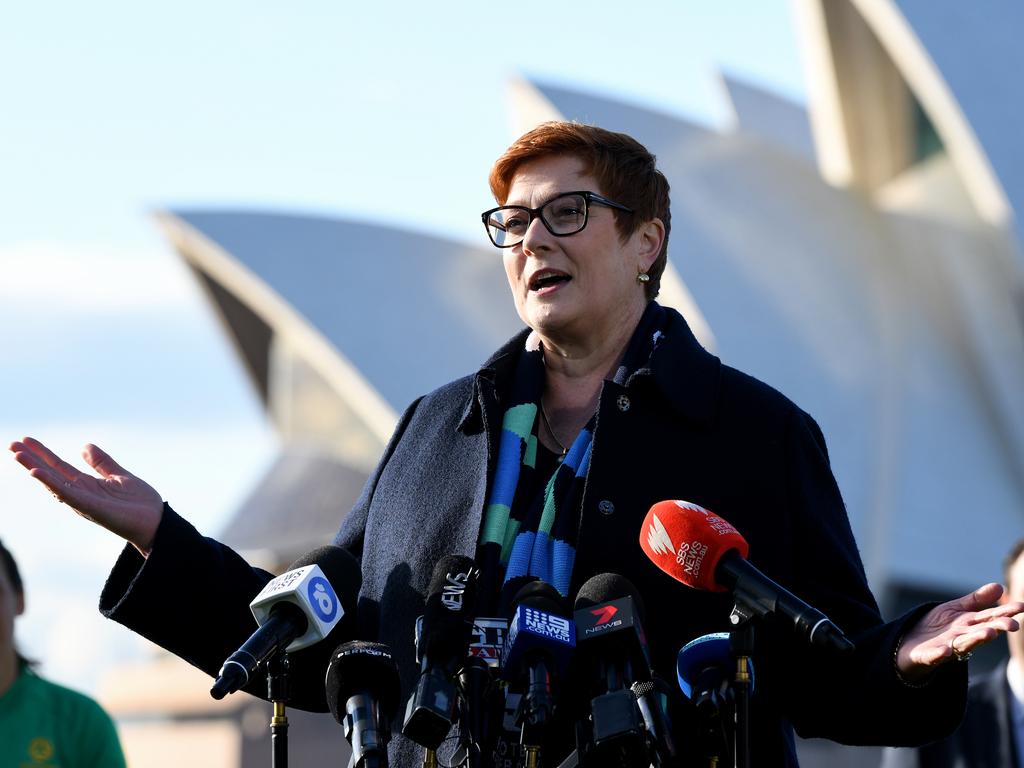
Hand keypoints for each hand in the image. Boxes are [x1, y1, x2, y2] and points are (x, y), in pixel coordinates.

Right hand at [9, 437, 163, 553]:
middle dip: (31, 459)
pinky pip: (67, 494)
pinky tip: (37, 472)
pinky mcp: (91, 508)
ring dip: (34, 469)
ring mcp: (83, 501)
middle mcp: (80, 494)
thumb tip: (84, 446)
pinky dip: (51, 483)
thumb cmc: (139, 503)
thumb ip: (102, 462)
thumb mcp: (119, 476)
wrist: (156, 521)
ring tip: (17, 455)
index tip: (26, 440)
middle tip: (11, 444)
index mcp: (86, 485)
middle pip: (50, 473)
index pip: (59, 466)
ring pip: (53, 483)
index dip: (43, 453)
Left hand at [896, 583, 1023, 680]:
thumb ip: (977, 601)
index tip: (1021, 607)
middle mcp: (963, 637)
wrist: (911, 643)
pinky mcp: (929, 656)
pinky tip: (946, 651)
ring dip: (976, 639)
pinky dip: (940, 654)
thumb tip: (1000, 586)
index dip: (1005, 613)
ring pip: (964, 644)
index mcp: (970, 624)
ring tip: (989, 633)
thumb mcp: (957, 609)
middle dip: (997, 628)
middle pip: (982, 632)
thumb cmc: (939, 626)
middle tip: (1012, 624)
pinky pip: (935, 656)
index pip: (990, 617)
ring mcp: (947, 647)